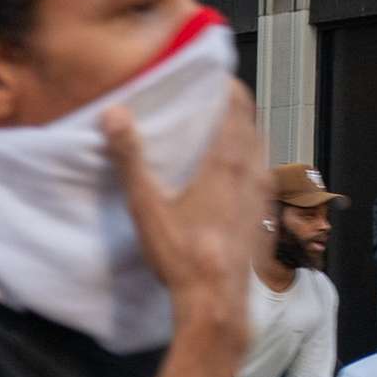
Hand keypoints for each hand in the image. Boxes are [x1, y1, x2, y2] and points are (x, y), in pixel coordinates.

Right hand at [105, 83, 263, 322]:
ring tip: (221, 134)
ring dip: (245, 136)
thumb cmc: (182, 252)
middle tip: (212, 100)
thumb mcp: (148, 205)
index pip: (236, 108)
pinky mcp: (264, 217)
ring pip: (260, 151)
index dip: (228, 87)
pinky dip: (250, 164)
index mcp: (228, 162)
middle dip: (234, 109)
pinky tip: (233, 178)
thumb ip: (130, 158)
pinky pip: (262, 177)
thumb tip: (113, 113)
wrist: (217, 301)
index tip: (215, 75)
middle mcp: (253, 172)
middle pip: (251, 126)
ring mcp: (263, 197)